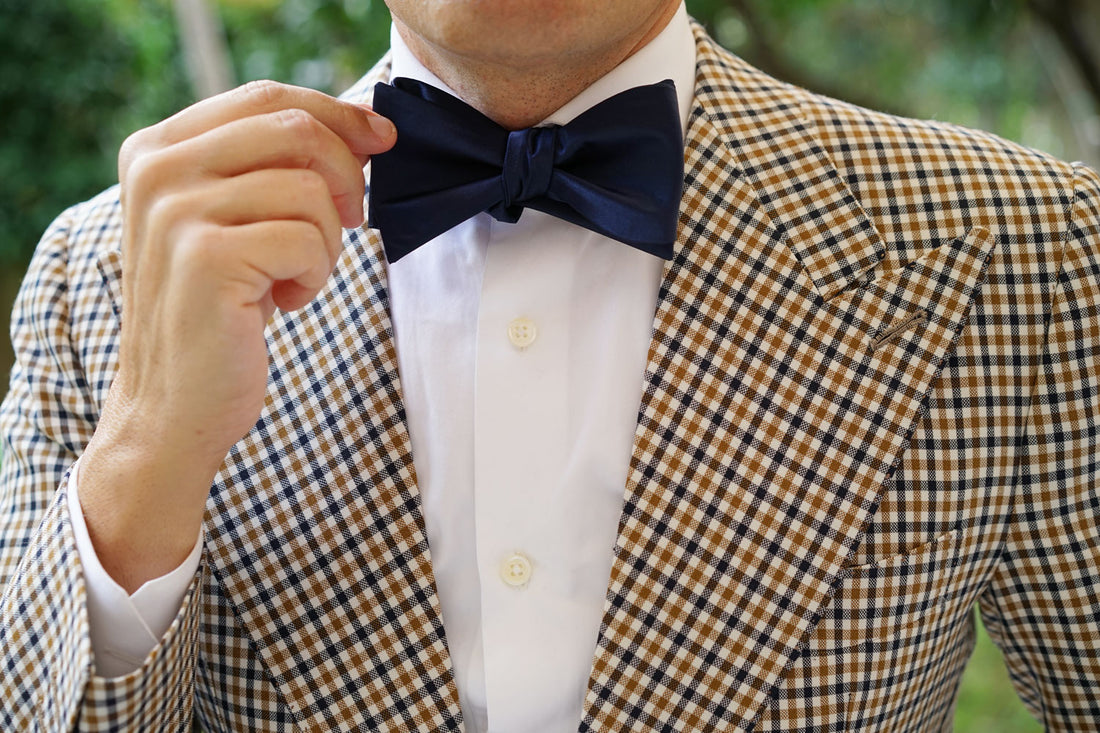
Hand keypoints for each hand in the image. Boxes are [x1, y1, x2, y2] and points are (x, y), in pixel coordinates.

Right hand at [78, 81, 395, 591]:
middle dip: (344, 177)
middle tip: (344, 224)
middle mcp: (157, 169)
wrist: (172, 407)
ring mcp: (176, 211)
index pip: (267, 98)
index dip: (337, 113)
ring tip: (289, 277)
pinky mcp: (206, 257)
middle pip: (295, 130)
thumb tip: (368, 126)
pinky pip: (308, 239)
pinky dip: (314, 277)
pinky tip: (280, 304)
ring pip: (310, 189)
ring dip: (325, 242)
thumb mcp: (233, 222)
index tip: (382, 139)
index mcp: (157, 149)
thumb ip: (274, 166)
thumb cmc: (217, 313)